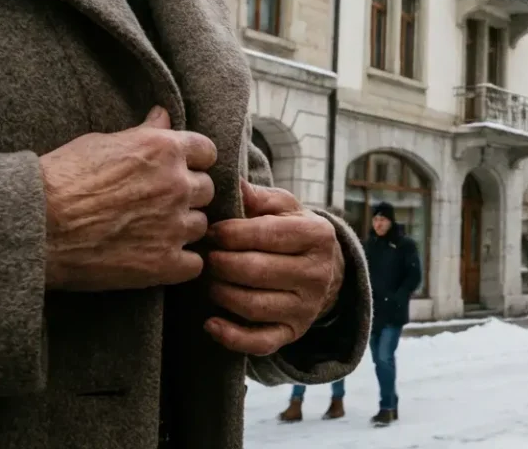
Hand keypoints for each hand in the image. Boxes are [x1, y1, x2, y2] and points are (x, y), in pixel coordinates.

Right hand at [40, 106, 215, 290]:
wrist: (35, 225)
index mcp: (164, 150)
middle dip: (186, 195)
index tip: (179, 170)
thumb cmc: (59, 179)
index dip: (194, 162)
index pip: (207, 151)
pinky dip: (179, 263)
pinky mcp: (165, 262)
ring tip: (149, 232)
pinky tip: (156, 258)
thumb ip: (142, 133)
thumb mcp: (100, 143)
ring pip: (199, 225)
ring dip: (181, 228)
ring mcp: (174, 225)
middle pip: (205, 189)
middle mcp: (177, 185)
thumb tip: (163, 115)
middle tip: (155, 204)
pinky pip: (193, 263)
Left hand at [202, 181, 343, 355]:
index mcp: (317, 235)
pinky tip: (210, 322)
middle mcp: (318, 273)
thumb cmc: (292, 232)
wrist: (322, 269)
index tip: (210, 231)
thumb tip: (233, 184)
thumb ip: (259, 197)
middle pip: (256, 271)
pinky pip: (260, 343)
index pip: (267, 234)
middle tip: (204, 257)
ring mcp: (307, 307)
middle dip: (220, 263)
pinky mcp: (293, 333)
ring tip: (209, 279)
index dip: (230, 233)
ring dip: (220, 293)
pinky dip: (231, 336)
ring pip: (253, 306)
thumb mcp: (284, 208)